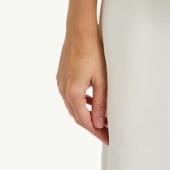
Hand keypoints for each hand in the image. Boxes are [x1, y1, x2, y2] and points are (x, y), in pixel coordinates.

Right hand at [56, 26, 108, 144]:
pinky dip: (81, 102)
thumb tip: (100, 123)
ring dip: (86, 114)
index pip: (85, 121)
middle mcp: (63, 90)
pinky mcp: (62, 76)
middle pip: (77, 116)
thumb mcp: (101, 79)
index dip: (97, 132)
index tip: (108, 139)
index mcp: (72, 93)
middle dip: (92, 126)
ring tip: (101, 120)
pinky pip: (71, 96)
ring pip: (73, 106)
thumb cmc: (93, 52)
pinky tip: (91, 102)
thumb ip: (101, 103)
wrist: (79, 30)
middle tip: (107, 133)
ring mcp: (60, 83)